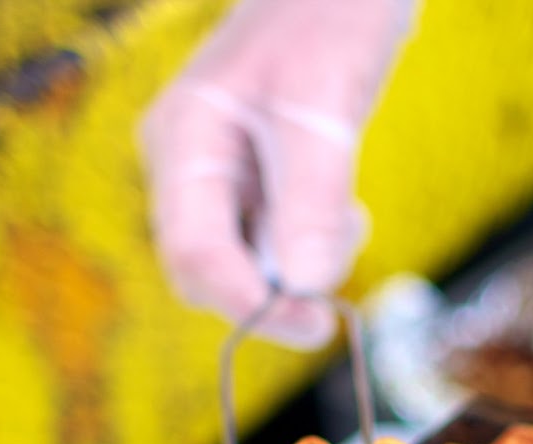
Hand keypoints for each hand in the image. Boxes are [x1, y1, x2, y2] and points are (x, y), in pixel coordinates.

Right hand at [141, 0, 415, 347]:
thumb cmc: (331, 15)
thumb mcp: (325, 105)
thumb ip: (311, 196)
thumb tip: (305, 285)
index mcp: (183, 140)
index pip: (193, 255)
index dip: (248, 303)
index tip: (314, 323)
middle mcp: (188, 163)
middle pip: (212, 270)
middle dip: (276, 291)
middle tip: (337, 292)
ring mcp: (219, 173)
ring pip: (247, 261)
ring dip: (301, 266)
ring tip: (350, 218)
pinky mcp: (255, 179)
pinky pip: (273, 239)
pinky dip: (311, 243)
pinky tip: (342, 210)